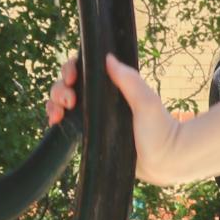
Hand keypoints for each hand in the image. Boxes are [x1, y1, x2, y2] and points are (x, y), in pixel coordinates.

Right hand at [47, 51, 187, 184]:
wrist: (165, 162)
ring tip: (58, 113)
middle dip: (60, 88)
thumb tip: (108, 57)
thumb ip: (129, 80)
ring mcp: (92, 118)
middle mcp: (99, 99)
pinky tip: (55, 121)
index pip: (84, 70)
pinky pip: (66, 123)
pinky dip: (55, 117)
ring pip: (63, 102)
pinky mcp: (89, 136)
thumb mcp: (146, 102)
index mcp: (111, 87)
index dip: (71, 70)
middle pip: (68, 85)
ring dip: (54, 102)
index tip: (72, 77)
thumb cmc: (160, 130)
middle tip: (68, 101)